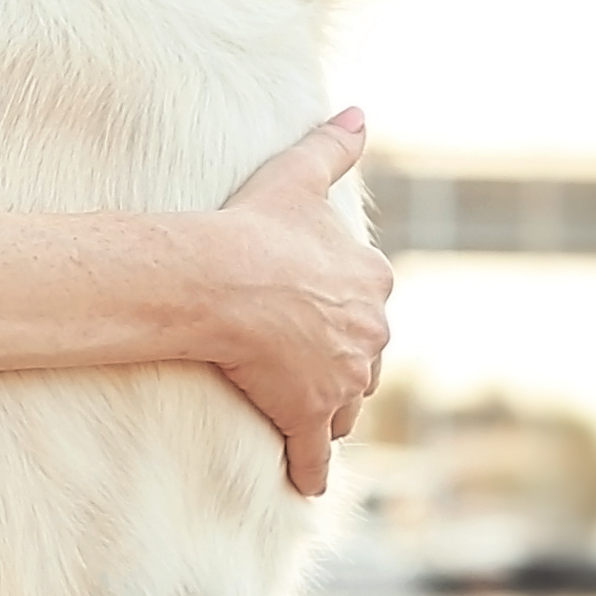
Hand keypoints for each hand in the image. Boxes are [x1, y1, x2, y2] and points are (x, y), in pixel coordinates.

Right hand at [202, 111, 392, 494]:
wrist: (221, 277)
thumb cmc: (256, 226)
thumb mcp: (298, 176)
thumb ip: (333, 145)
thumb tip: (359, 111)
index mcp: (373, 281)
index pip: (370, 306)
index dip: (345, 315)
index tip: (323, 319)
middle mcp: (370, 332)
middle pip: (364, 360)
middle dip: (343, 366)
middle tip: (309, 370)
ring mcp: (344, 380)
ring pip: (346, 407)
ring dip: (330, 412)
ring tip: (305, 418)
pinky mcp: (311, 416)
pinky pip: (316, 454)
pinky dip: (310, 469)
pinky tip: (305, 484)